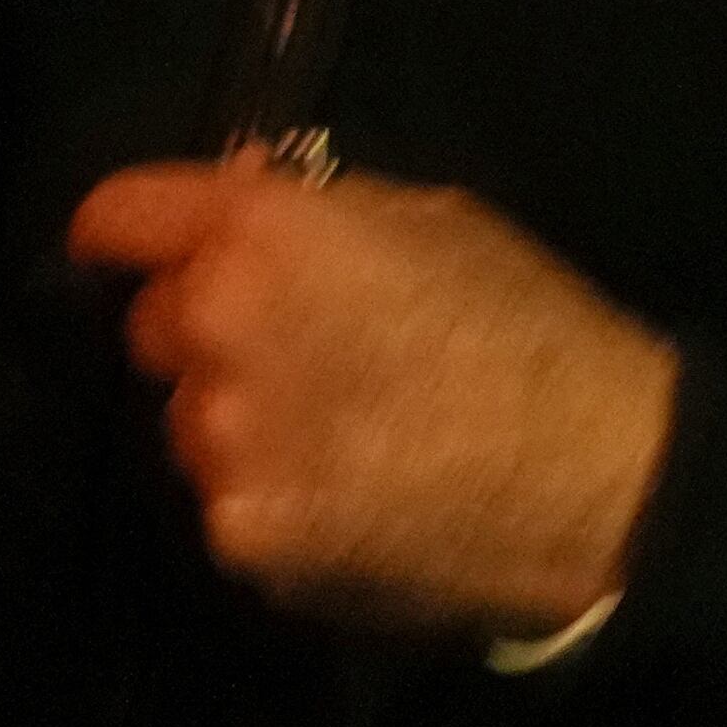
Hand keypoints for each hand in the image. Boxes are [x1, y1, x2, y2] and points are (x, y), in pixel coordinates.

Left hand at [67, 156, 677, 638]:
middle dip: (205, 335)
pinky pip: (231, 506)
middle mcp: (218, 326)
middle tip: (297, 359)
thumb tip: (234, 189)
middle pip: (153, 328)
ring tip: (345, 443)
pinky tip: (355, 504)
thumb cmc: (530, 330)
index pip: (121, 215)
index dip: (125, 232)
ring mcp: (226, 440)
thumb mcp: (429, 222)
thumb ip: (311, 209)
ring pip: (190, 425)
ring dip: (240, 427)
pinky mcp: (246, 536)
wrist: (604, 482)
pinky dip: (276, 506)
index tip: (131, 250)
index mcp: (259, 234)